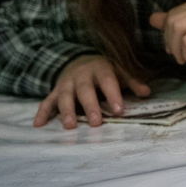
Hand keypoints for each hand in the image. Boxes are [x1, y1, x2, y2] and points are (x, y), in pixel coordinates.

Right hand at [34, 54, 150, 128]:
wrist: (78, 60)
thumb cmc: (103, 71)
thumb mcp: (118, 71)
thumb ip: (132, 82)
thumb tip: (147, 93)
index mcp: (100, 68)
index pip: (107, 81)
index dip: (113, 95)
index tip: (119, 111)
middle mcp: (81, 75)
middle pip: (85, 90)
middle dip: (90, 106)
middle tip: (96, 122)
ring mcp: (66, 83)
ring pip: (64, 96)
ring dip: (66, 111)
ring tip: (70, 126)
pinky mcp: (54, 91)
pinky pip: (46, 101)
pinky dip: (42, 112)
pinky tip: (38, 124)